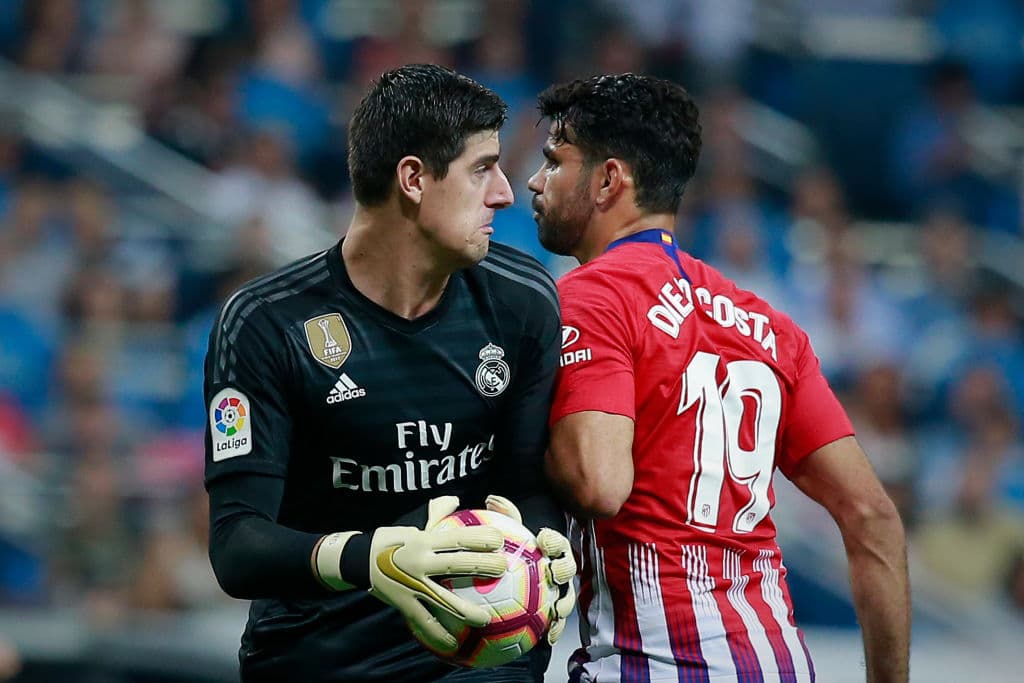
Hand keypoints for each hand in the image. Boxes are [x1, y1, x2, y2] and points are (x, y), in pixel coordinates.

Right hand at [370, 496, 507, 651]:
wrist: (357, 560)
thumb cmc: (391, 541)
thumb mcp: (412, 525)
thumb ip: (435, 514)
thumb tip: (454, 499)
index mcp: (424, 540)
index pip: (457, 537)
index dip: (479, 537)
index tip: (499, 538)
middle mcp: (420, 561)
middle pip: (456, 563)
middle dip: (481, 565)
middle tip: (502, 567)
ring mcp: (412, 584)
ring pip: (442, 599)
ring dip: (465, 609)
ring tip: (487, 617)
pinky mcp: (404, 602)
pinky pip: (424, 621)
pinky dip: (438, 633)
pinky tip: (454, 642)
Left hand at [485, 495, 577, 644]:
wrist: (506, 589)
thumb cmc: (507, 557)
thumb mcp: (502, 536)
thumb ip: (501, 518)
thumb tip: (491, 499)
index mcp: (549, 551)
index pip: (556, 542)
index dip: (553, 540)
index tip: (542, 540)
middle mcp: (557, 571)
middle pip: (567, 568)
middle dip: (563, 569)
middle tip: (551, 572)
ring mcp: (557, 594)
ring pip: (567, 598)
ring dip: (564, 603)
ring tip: (555, 610)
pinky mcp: (553, 616)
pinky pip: (558, 624)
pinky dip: (555, 630)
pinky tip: (547, 636)